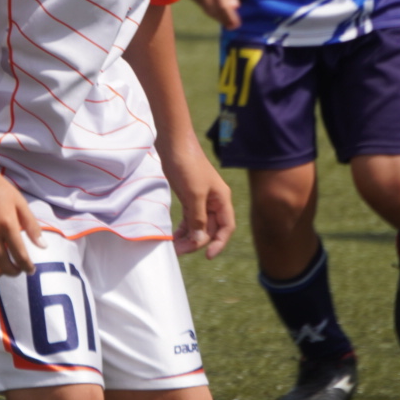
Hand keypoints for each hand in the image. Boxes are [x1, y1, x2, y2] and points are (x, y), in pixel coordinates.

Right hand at [0, 165, 45, 277]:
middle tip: (17, 270)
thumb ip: (32, 226)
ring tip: (0, 270)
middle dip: (14, 272)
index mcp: (7, 224)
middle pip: (4, 266)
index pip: (21, 257)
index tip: (30, 270)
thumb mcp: (19, 202)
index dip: (27, 267)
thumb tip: (43, 246)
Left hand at [158, 139, 235, 259]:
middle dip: (197, 242)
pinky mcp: (188, 197)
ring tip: (174, 247)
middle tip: (178, 250)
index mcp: (221, 199)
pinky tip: (174, 236)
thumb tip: (200, 241)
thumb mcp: (194, 194)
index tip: (207, 256)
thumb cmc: (187, 165)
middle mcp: (214, 201)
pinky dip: (183, 228)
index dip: (219, 243)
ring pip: (198, 225)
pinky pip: (189, 219)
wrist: (172, 144)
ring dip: (188, 237)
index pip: (226, 227)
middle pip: (210, 229)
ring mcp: (201, 199)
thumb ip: (198, 219)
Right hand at [183, 0, 241, 29]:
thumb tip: (235, 6)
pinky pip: (200, 3)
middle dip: (223, 20)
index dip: (230, 18)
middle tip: (232, 26)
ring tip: (225, 20)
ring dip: (216, 15)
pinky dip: (208, 8)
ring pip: (206, 9)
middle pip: (214, 11)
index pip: (224, 7)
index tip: (236, 25)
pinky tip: (213, 9)